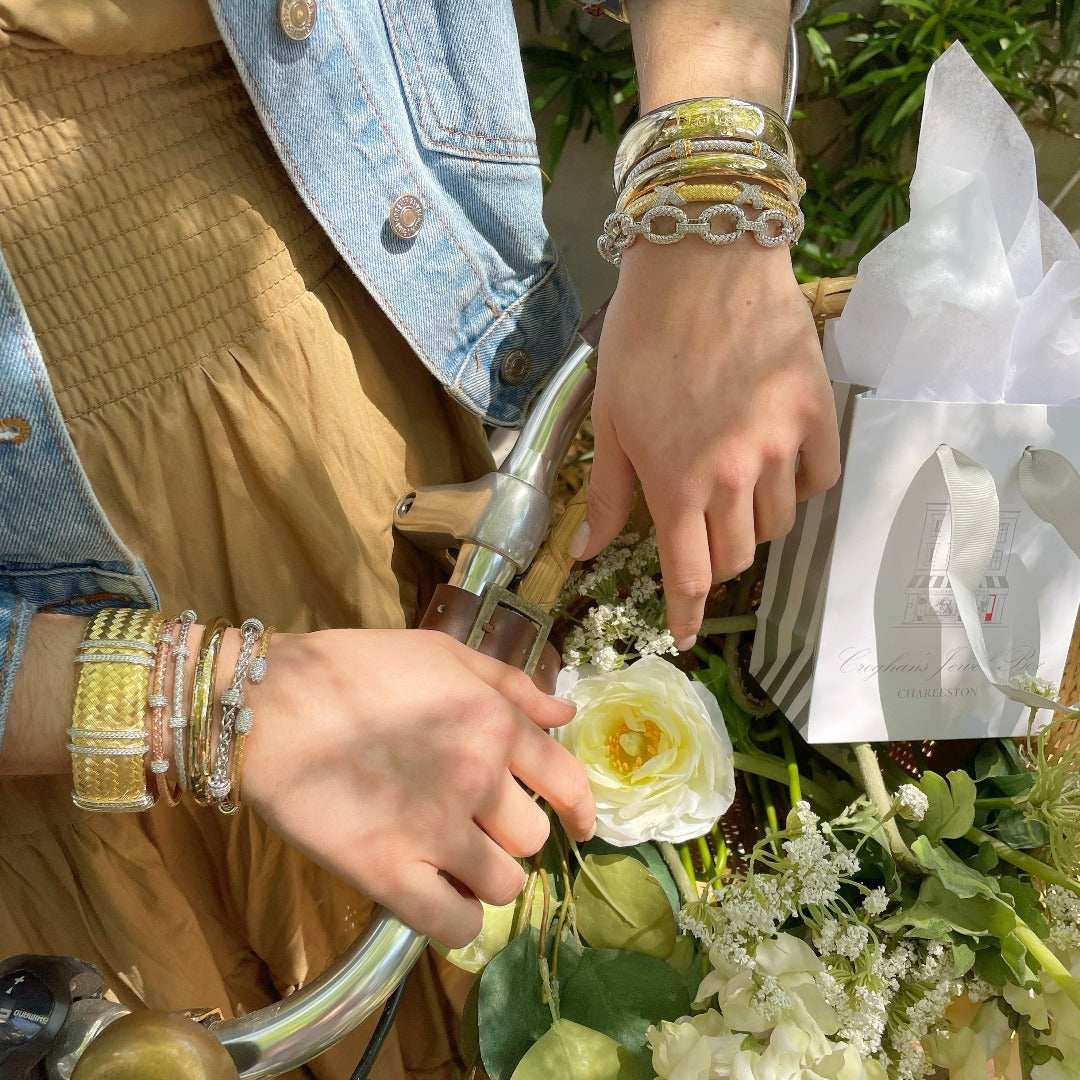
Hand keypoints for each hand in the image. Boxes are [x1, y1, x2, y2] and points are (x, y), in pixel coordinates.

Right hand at [241, 628, 594, 946]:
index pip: (568, 783)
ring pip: (504, 886)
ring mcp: (436, 831)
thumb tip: (565, 715)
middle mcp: (479, 780)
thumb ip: (511, 684)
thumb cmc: (356, 668)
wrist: (268, 703)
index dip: (581, 812)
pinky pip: (456, 925)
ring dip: (487, 878)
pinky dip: (458, 919)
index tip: (578, 827)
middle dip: (512, 836)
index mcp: (495, 724)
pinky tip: (439, 897)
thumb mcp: (444, 654)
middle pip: (532, 840)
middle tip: (479, 826)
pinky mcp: (388, 874)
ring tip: (455, 860)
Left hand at [574, 239, 840, 647]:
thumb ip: (609, 495)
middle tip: (700, 534)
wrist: (702, 260)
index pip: (688, 574)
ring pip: (778, 524)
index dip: (686, 612)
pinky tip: (777, 464)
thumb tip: (587, 554)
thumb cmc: (641, 338)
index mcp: (675, 480)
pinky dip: (799, 486)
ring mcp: (781, 446)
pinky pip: (819, 481)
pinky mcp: (817, 414)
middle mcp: (733, 475)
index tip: (686, 635)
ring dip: (752, 522)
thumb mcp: (609, 420)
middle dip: (713, 559)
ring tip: (734, 489)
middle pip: (735, 556)